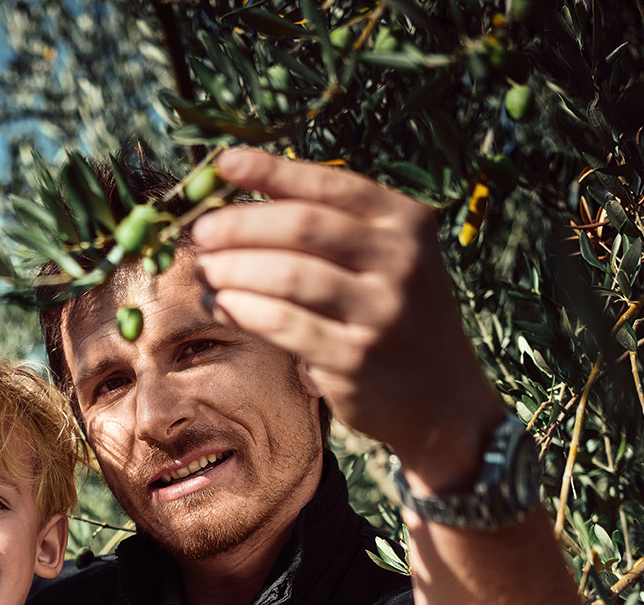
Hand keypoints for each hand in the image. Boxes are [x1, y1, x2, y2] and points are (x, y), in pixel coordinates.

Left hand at [189, 148, 504, 493]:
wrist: (442, 399)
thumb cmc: (397, 318)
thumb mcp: (386, 260)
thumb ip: (333, 230)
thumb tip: (244, 204)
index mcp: (406, 220)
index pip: (329, 184)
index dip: (271, 172)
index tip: (224, 165)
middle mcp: (400, 259)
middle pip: (301, 226)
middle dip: (239, 225)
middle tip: (201, 233)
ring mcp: (380, 311)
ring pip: (288, 275)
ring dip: (235, 269)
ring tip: (206, 270)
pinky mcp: (355, 358)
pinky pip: (285, 325)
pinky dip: (245, 310)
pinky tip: (222, 305)